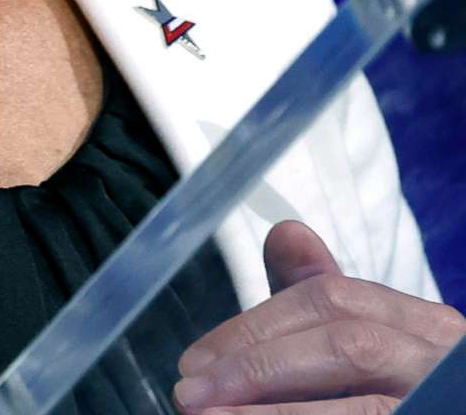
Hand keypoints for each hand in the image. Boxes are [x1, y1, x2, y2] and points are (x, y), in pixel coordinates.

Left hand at [170, 219, 462, 412]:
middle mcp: (443, 359)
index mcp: (423, 323)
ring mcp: (445, 401)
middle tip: (190, 392)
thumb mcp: (359, 337)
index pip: (331, 299)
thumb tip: (286, 232)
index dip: (254, 327)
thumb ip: (316, 297)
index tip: (195, 361)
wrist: (432, 408)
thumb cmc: (391, 386)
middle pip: (346, 346)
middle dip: (258, 367)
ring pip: (363, 407)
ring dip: (275, 411)